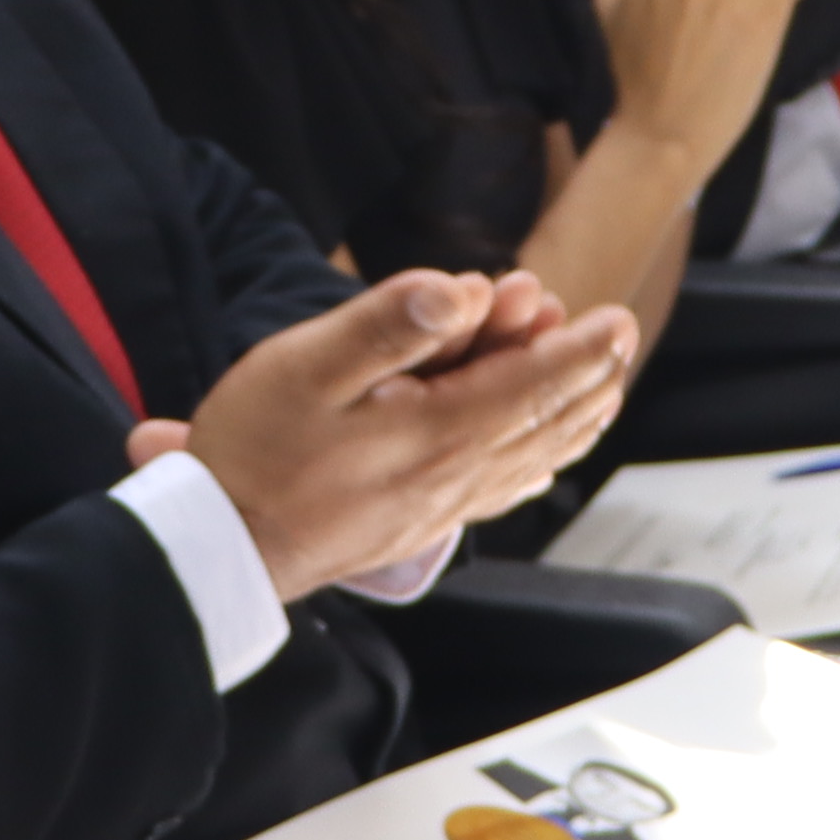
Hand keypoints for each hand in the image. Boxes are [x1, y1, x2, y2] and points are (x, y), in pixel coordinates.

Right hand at [138, 271, 635, 601]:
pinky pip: (495, 493)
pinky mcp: (414, 524)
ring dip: (569, 419)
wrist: (219, 549)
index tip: (617, 319)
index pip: (534, 385)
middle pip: (543, 422)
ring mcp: (436, 506)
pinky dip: (532, 467)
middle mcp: (452, 475)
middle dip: (586, 376)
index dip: (579, 349)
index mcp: (439, 430)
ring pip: (527, 459)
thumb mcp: (309, 364)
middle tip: (619, 338)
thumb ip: (390, 323)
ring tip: (601, 391)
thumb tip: (464, 289)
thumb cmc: (255, 449)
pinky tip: (540, 467)